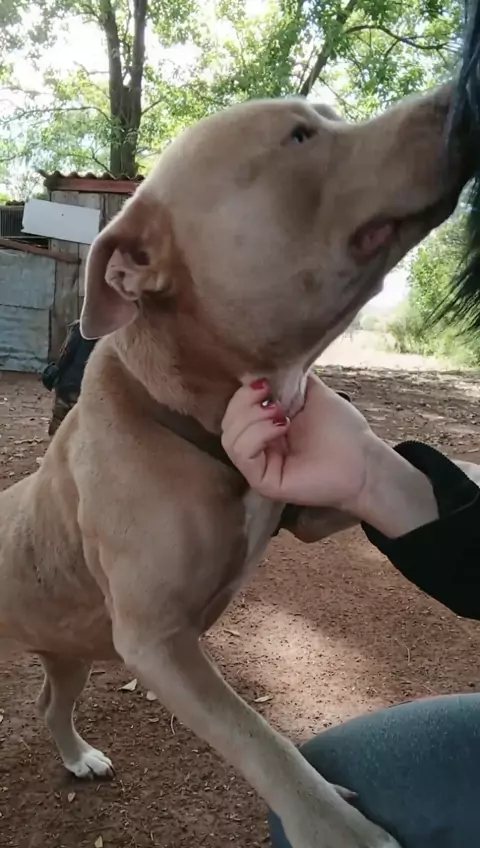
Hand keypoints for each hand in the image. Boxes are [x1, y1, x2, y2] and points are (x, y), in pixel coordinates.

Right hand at [222, 374, 375, 514]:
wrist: (364, 459)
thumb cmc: (342, 430)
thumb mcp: (311, 393)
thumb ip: (288, 380)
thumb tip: (269, 362)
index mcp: (265, 429)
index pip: (234, 411)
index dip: (242, 394)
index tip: (265, 383)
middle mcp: (259, 448)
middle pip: (227, 424)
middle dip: (243, 403)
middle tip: (271, 398)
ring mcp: (260, 467)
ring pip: (229, 439)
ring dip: (251, 418)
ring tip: (280, 414)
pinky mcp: (264, 482)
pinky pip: (242, 454)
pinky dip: (257, 434)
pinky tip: (281, 426)